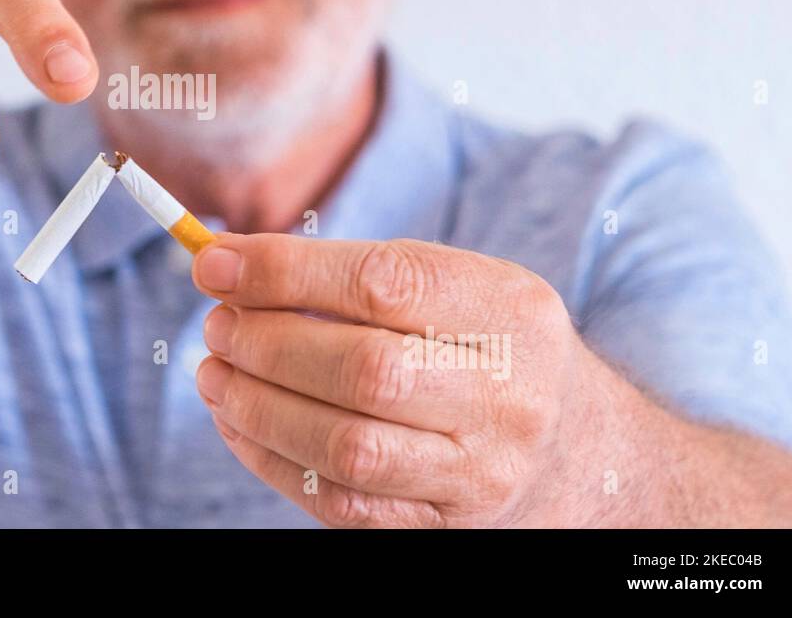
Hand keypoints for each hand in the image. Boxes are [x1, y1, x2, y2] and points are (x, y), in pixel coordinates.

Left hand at [190, 234, 621, 526]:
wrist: (578, 453)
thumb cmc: (486, 348)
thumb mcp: (455, 287)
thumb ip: (354, 271)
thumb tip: (228, 264)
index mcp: (509, 313)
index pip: (385, 285)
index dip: (286, 273)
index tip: (215, 264)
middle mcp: (506, 397)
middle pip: (365, 370)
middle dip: (267, 344)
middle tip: (216, 324)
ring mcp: (478, 474)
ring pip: (347, 449)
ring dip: (257, 406)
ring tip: (214, 373)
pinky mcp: (442, 528)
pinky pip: (341, 503)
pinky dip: (270, 459)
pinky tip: (237, 421)